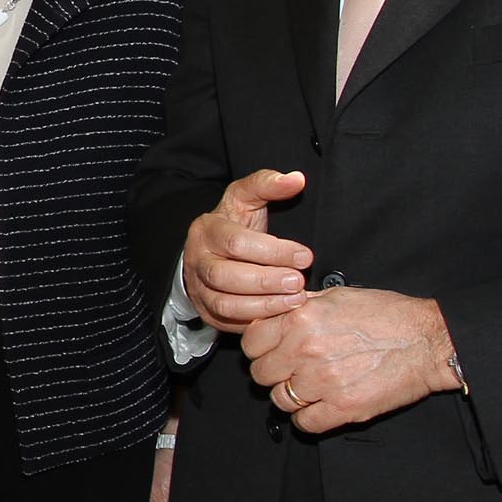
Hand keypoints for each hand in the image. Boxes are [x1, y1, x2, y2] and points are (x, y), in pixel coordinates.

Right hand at [182, 168, 313, 331]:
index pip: (236, 242)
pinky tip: (280, 315)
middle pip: (225, 276)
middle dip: (267, 281)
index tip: (305, 256)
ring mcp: (198, 288)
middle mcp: (197, 260)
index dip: (274, 251)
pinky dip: (256, 321)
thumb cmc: (234, 223)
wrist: (209, 250)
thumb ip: (268, 184)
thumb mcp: (246, 197)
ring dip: (263, 305)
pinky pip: (228, 322)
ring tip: (294, 300)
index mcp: (206, 229)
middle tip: (299, 282)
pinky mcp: (206, 311)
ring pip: (225, 304)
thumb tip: (296, 179)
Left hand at [241, 288, 459, 433]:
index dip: (259, 349)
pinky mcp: (343, 407)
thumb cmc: (388, 315)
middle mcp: (305, 350)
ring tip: (311, 387)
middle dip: (273, 373)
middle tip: (291, 371)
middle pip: (261, 374)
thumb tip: (276, 310)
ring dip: (292, 396)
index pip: (251, 343)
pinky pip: (304, 423)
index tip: (270, 351)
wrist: (427, 341)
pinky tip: (321, 406)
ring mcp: (323, 381)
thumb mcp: (337, 296)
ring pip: (280, 400)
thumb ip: (301, 306)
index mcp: (300, 319)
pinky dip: (308, 418)